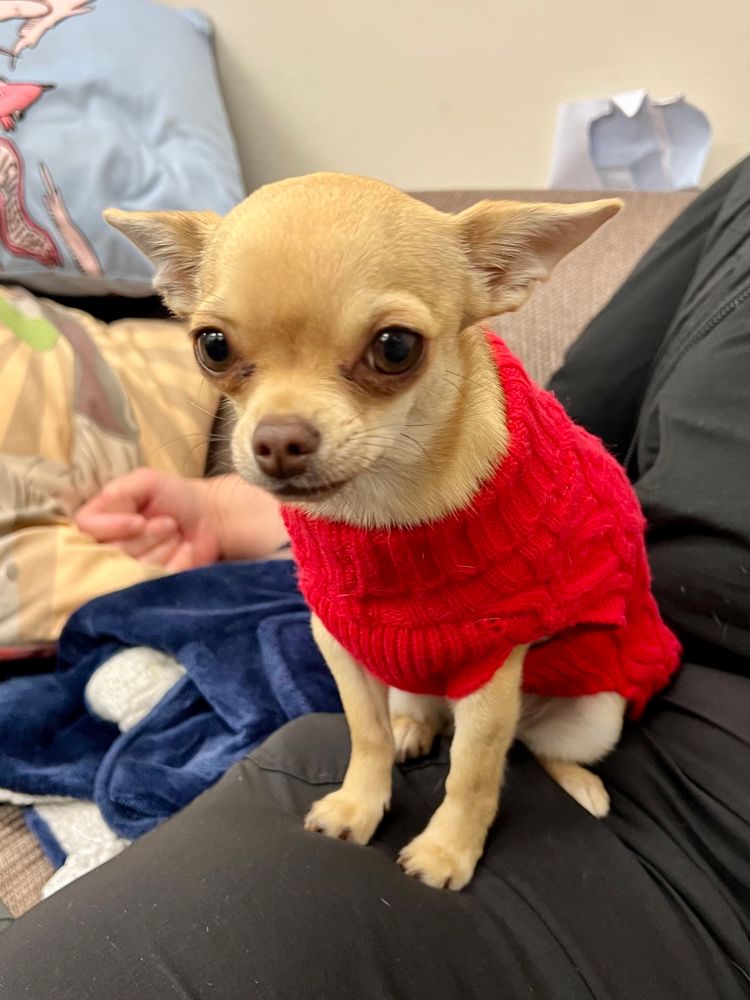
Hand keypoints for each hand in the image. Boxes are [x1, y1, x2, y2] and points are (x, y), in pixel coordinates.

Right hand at [75, 468, 220, 571]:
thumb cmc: (174, 496)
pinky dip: (178, 562)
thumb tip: (105, 504)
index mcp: (97, 521)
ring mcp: (127, 572)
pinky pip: (157, 581)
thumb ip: (121, 490)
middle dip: (148, 536)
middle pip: (113, 553)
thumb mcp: (146, 481)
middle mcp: (105, 549)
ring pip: (135, 569)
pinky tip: (186, 550)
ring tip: (176, 534)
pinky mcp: (150, 586)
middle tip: (169, 523)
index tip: (140, 520)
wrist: (209, 518)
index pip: (86, 530)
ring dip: (164, 547)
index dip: (114, 527)